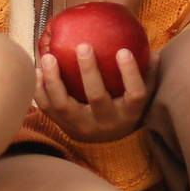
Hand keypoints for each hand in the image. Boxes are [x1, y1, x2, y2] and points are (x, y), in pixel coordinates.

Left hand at [31, 44, 149, 142]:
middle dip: (89, 71)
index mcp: (129, 114)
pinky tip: (37, 70)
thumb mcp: (140, 97)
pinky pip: (47, 109)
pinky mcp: (62, 126)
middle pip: (97, 98)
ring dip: (55, 80)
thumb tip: (152, 52)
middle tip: (83, 46)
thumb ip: (148, 75)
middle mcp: (105, 123)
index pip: (135, 95)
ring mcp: (81, 126)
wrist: (106, 144)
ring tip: (49, 57)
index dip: (130, 74)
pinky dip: (40, 90)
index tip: (123, 51)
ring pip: (64, 105)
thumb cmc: (125, 109)